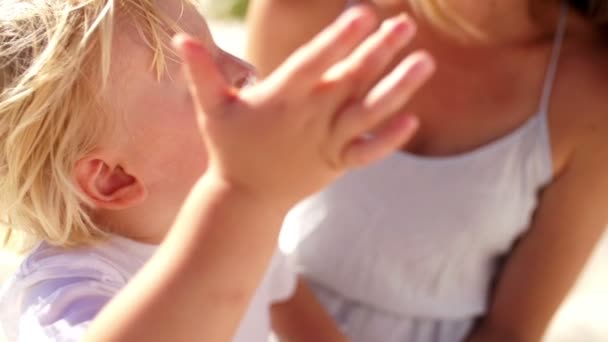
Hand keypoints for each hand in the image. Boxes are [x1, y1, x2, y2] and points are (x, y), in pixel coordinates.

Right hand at [174, 6, 433, 209]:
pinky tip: (413, 120)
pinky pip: (367, 152)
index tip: (363, 14)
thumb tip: (182, 37)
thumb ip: (202, 73)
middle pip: (350, 80)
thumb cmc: (229, 148)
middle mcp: (310, 118)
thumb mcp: (211, 109)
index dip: (338, 39)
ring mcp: (327, 143)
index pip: (313, 63)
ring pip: (368, 113)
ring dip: (399, 88)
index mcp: (282, 99)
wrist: (245, 199)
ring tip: (425, 61)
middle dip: (379, 50)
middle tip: (405, 22)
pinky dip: (389, 139)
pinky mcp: (336, 164)